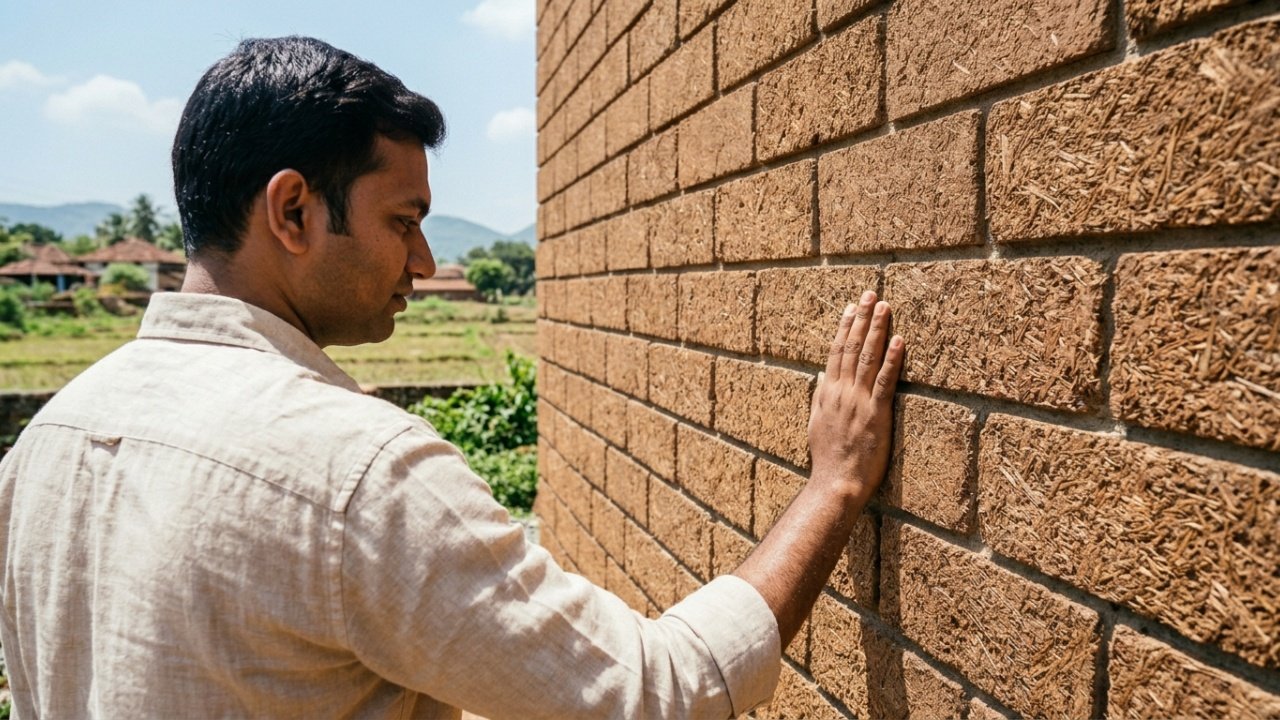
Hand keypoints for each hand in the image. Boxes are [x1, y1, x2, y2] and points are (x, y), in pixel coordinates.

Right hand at [807, 290, 902, 503]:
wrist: (835, 483)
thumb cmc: (828, 459)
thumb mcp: (817, 424)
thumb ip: (821, 398)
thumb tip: (824, 376)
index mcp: (828, 394)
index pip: (836, 352)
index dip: (844, 327)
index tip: (850, 307)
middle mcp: (841, 392)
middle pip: (851, 347)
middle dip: (861, 319)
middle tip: (870, 294)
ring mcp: (858, 401)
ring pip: (867, 358)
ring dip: (876, 330)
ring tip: (884, 306)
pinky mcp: (876, 414)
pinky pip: (885, 381)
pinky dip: (892, 359)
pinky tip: (899, 340)